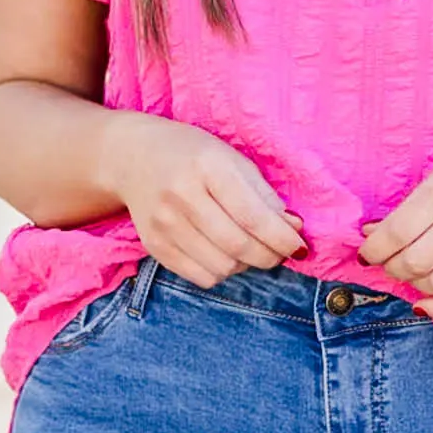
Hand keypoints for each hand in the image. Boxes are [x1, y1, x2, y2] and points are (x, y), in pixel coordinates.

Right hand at [106, 113, 303, 286]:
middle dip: (269, 256)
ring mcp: (163, 224)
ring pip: (222, 267)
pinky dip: (222, 272)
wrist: (133, 157)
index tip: (299, 247)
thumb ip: (264, 195)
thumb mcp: (231, 159)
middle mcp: (181, 196)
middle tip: (279, 251)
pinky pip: (202, 277)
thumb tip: (294, 229)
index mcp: (207, 167)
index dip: (282, 239)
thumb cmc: (192, 155)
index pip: (253, 216)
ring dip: (245, 265)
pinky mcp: (154, 245)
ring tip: (247, 247)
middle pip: (238, 246)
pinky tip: (223, 252)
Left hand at [360, 117, 432, 317]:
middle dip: (391, 268)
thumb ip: (416, 202)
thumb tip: (373, 233)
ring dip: (414, 285)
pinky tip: (425, 303)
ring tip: (413, 274)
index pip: (397, 230)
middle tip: (390, 262)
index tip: (367, 252)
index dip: (373, 249)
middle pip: (413, 261)